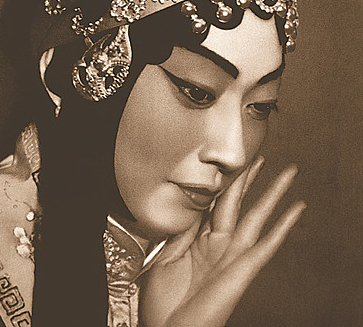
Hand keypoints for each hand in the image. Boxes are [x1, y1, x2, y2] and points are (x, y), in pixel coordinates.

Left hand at [139, 158, 305, 326]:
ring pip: (257, 215)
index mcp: (199, 240)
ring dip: (273, 192)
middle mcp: (219, 244)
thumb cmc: (163, 303)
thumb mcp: (165, 257)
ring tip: (287, 173)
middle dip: (249, 178)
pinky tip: (297, 209)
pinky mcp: (243, 270)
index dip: (223, 182)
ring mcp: (232, 255)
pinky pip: (267, 244)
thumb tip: (190, 205)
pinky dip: (284, 226)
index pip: (214, 202)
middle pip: (237, 202)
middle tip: (260, 158)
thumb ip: (180, 232)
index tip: (230, 164)